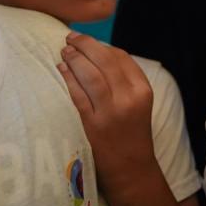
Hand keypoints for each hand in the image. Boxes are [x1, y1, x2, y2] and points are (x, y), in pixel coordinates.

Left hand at [58, 33, 157, 194]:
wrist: (131, 167)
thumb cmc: (132, 132)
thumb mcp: (139, 104)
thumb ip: (126, 81)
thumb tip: (100, 55)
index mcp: (144, 90)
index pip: (122, 58)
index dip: (103, 45)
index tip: (88, 41)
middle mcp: (129, 98)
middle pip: (105, 61)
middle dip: (86, 45)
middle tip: (70, 37)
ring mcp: (111, 111)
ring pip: (91, 75)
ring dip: (75, 59)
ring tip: (64, 50)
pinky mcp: (93, 124)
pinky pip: (78, 95)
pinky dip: (69, 78)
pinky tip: (62, 69)